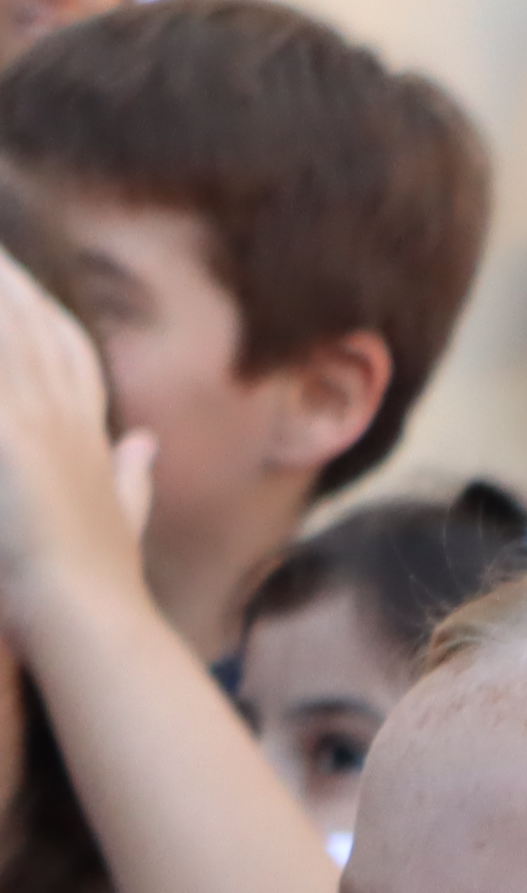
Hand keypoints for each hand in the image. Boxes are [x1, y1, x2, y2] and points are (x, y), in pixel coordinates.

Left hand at [0, 245, 147, 643]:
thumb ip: (132, 479)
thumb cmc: (103, 583)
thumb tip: (146, 447)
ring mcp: (41, 426)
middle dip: (12, 281)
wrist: (94, 616)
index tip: (20, 276)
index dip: (43, 309)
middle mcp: (68, 421)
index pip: (69, 353)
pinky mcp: (11, 440)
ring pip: (13, 337)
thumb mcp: (122, 520)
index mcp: (90, 437)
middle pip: (38, 329)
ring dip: (0, 296)